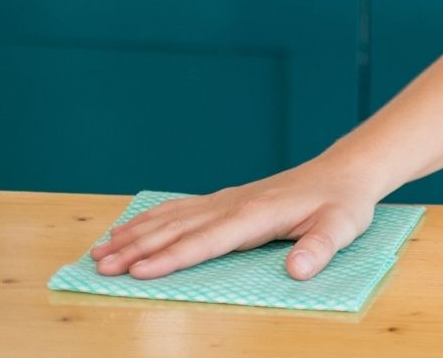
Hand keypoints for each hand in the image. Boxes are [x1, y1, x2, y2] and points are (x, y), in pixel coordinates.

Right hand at [88, 153, 388, 281]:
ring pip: (172, 217)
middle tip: (99, 267)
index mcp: (257, 214)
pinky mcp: (226, 201)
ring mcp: (227, 200)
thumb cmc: (343, 203)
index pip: (207, 240)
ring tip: (98, 251)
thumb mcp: (342, 227)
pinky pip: (181, 209)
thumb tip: (297, 270)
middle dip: (137, 248)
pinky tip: (128, 228)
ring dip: (134, 234)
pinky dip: (151, 219)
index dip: (172, 257)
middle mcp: (234, 204)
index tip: (138, 271)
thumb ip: (321, 248)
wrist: (344, 172)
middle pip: (177, 229)